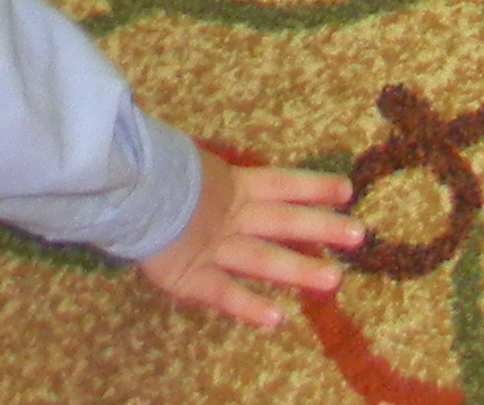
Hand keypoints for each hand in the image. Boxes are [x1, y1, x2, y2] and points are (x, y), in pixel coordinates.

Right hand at [136, 148, 363, 327]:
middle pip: (285, 222)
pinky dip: (250, 309)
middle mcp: (232, 216)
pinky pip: (225, 295)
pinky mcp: (193, 277)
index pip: (283, 182)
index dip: (315, 186)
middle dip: (323, 229)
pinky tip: (276, 321)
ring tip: (334, 281)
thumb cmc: (150, 168)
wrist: (123, 187)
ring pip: (265, 260)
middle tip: (360, 235)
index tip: (347, 190)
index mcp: (231, 183)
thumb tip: (217, 166)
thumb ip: (207, 171)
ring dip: (300, 271)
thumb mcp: (187, 161)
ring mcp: (216, 248)